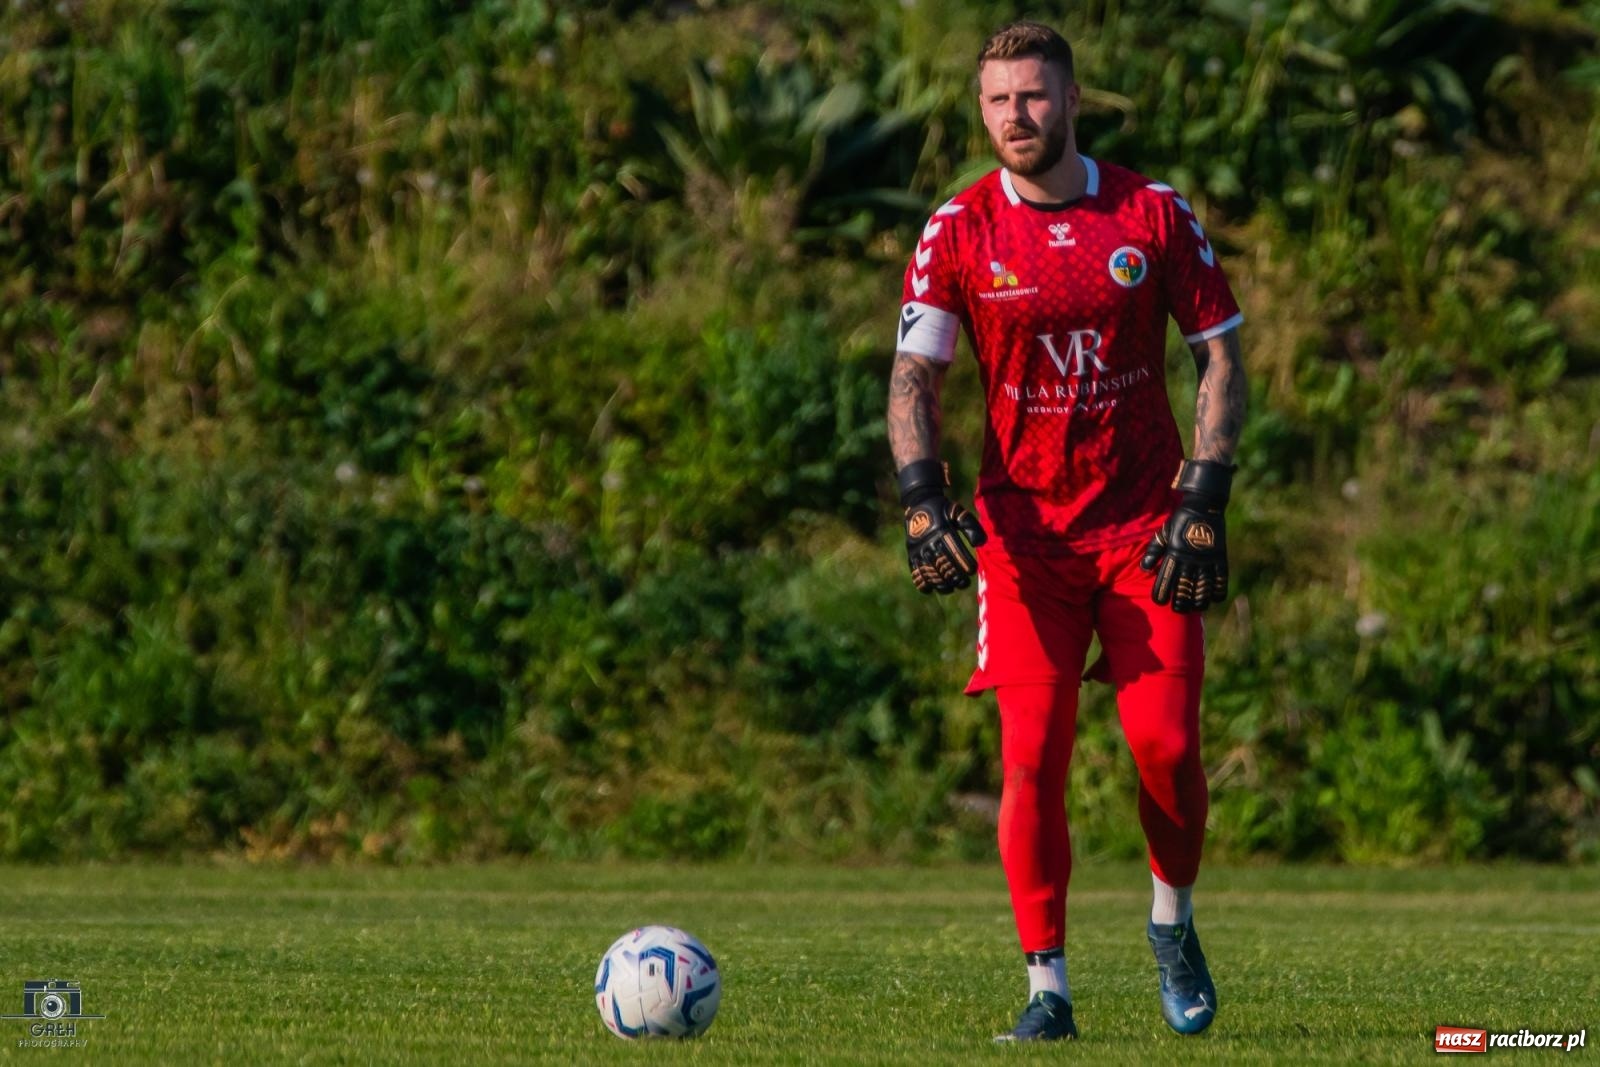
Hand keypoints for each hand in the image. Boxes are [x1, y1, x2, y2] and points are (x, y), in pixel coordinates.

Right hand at [898, 459, 986, 594]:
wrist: (919, 503)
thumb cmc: (944, 510)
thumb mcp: (959, 512)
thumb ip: (971, 526)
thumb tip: (980, 544)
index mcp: (942, 532)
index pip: (956, 554)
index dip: (965, 565)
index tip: (972, 570)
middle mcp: (929, 543)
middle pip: (944, 567)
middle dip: (956, 578)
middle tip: (964, 582)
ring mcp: (919, 550)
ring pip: (931, 574)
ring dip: (942, 584)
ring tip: (952, 587)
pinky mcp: (911, 555)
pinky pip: (916, 574)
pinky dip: (924, 584)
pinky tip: (933, 587)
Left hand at [1140, 459, 1233, 612]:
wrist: (1202, 505)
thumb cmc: (1179, 521)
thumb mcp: (1163, 533)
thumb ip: (1154, 551)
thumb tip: (1144, 569)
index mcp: (1174, 554)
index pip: (1166, 579)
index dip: (1162, 593)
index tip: (1160, 601)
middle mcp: (1190, 559)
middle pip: (1184, 588)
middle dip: (1180, 602)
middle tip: (1178, 609)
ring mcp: (1206, 559)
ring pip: (1202, 587)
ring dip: (1198, 601)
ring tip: (1195, 608)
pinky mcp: (1220, 557)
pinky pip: (1220, 579)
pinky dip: (1218, 591)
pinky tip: (1214, 600)